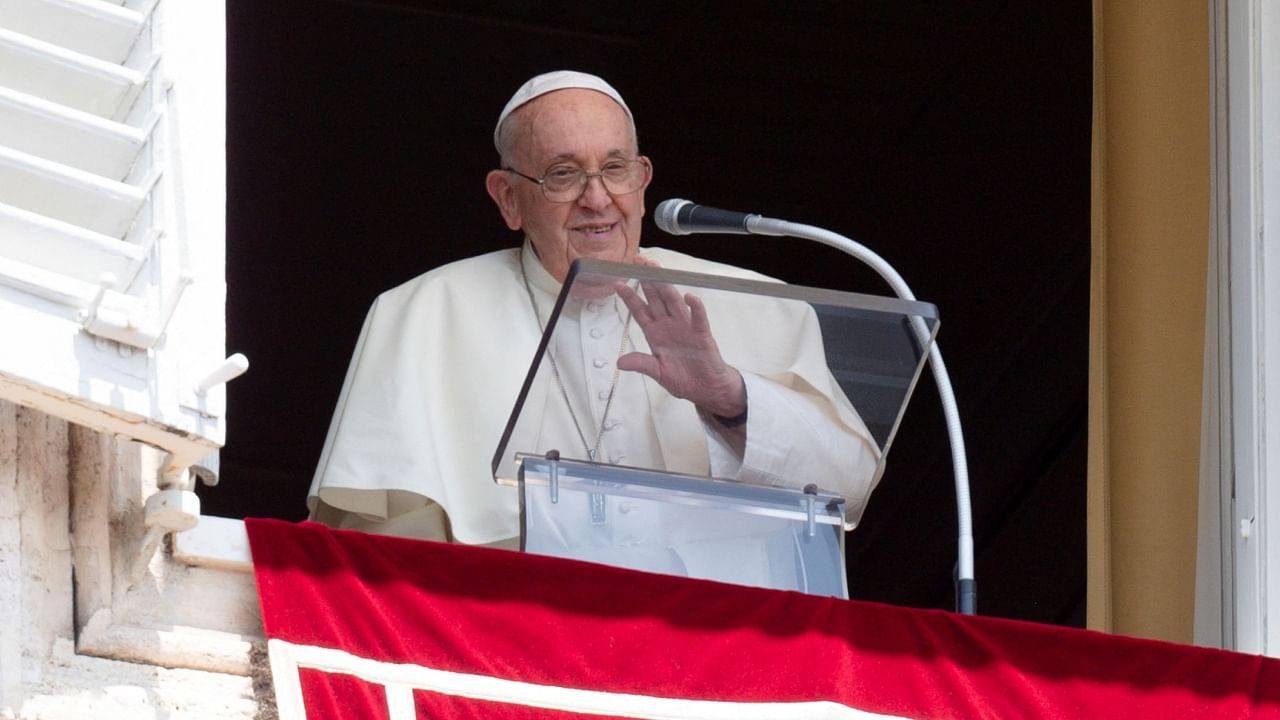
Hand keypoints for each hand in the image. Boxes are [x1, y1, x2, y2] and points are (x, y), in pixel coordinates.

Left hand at [614, 274, 745, 418]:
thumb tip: (620, 362)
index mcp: (655, 333)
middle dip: (647, 280)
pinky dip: (695, 307)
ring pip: (673, 302)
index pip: (640, 311)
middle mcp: (669, 325)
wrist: (705, 389)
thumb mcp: (658, 373)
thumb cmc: (683, 378)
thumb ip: (641, 364)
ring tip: (657, 270)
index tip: (617, 283)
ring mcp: (685, 328)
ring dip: (666, 285)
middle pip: (656, 299)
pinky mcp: (701, 334)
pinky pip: (698, 318)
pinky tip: (689, 297)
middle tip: (640, 262)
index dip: (629, 298)